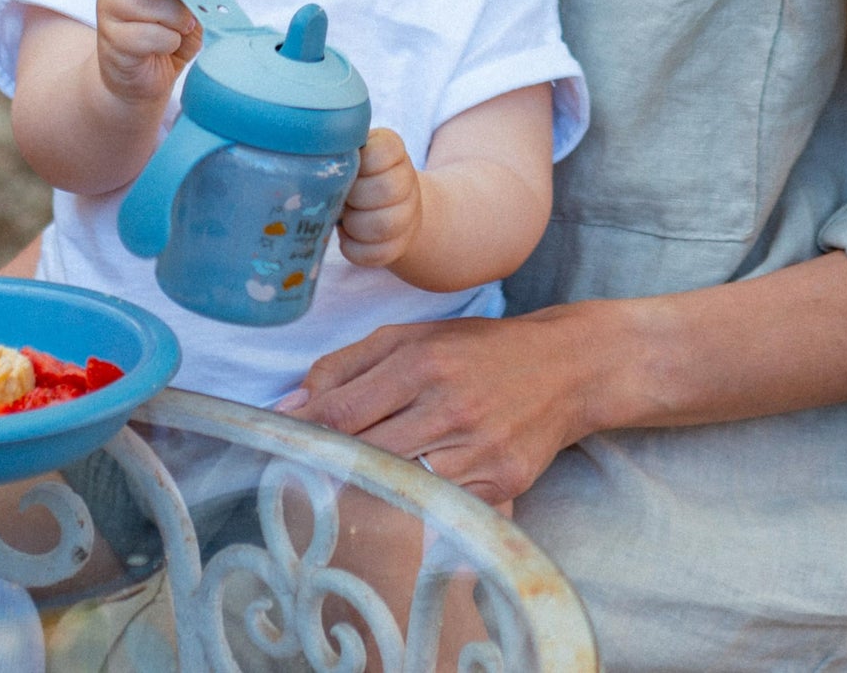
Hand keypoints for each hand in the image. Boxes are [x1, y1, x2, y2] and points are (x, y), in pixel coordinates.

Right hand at [95, 0, 203, 104]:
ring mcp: (110, 13)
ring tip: (178, 30)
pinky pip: (150, 35)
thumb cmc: (169, 37)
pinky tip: (164, 47)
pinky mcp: (112, 41)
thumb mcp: (194, 10)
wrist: (145, 82)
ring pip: (152, 7)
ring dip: (176, 21)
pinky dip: (168, 43)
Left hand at [276, 305, 603, 506]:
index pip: (342, 410)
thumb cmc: (476, 349)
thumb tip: (289, 404)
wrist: (565, 367)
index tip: (281, 440)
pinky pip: (440, 509)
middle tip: (306, 470)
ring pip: (398, 487)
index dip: (304, 431)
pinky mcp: (501, 484)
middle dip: (330, 463)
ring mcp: (477, 450)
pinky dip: (413, 507)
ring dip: (368, 489)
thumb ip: (345, 365)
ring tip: (350, 486)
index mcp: (421, 363)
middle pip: (365, 453)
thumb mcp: (410, 336)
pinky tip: (400, 499)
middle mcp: (449, 406)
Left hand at [337, 129, 422, 268]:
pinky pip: (375, 254)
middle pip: (386, 189)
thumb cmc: (356, 173)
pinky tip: (346, 235)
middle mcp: (407, 182)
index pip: (383, 151)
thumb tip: (307, 141)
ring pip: (382, 225)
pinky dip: (353, 247)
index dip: (360, 163)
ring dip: (353, 223)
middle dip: (353, 195)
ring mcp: (407, 217)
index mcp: (393, 151)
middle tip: (338, 195)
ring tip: (341, 216)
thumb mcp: (352, 150)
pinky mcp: (398, 246)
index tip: (347, 167)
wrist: (387, 204)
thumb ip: (337, 144)